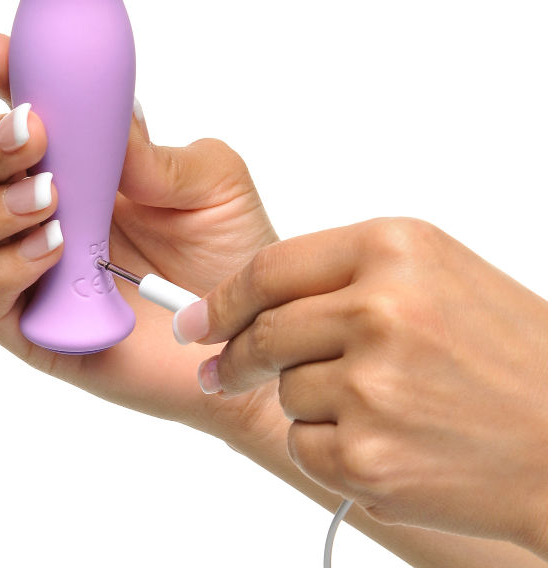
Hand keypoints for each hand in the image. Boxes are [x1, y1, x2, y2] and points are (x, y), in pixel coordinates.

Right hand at [0, 30, 278, 437]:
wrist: (250, 333)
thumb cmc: (232, 252)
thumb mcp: (209, 183)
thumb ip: (152, 152)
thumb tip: (105, 116)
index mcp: (81, 169)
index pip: (21, 121)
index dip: (2, 79)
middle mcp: (43, 216)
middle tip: (35, 136)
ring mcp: (30, 273)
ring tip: (50, 199)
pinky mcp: (31, 329)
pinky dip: (3, 268)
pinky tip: (52, 251)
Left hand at [174, 217, 547, 555]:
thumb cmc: (507, 353)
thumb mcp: (433, 274)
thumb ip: (343, 273)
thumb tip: (251, 296)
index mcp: (393, 248)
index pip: (269, 268)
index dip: (223, 297)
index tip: (198, 317)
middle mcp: (379, 310)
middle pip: (263, 331)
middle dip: (238, 353)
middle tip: (226, 367)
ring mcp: (371, 386)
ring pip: (284, 389)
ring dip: (308, 399)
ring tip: (378, 402)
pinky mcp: (367, 456)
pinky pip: (304, 443)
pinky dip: (327, 445)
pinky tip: (383, 438)